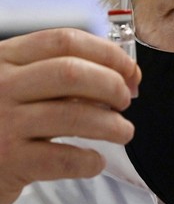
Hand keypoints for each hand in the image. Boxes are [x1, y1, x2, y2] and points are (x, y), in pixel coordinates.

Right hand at [0, 28, 140, 203]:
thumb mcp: (17, 84)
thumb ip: (58, 75)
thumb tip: (122, 76)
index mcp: (6, 58)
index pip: (65, 41)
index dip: (109, 54)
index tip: (130, 71)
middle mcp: (2, 85)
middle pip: (72, 73)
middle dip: (112, 86)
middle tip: (124, 101)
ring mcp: (4, 123)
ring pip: (73, 116)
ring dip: (111, 125)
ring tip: (123, 132)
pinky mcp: (10, 161)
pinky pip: (63, 159)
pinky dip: (89, 161)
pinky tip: (95, 161)